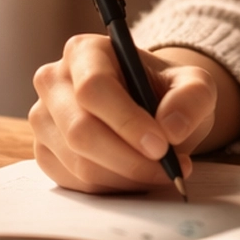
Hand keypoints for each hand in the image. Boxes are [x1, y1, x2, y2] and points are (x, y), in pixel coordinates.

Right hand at [29, 35, 218, 192]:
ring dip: (127, 177)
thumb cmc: (168, 92)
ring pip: (79, 163)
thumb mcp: (196, 85)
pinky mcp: (44, 153)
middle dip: (129, 159)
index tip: (161, 146)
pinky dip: (113, 188)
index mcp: (84, 51)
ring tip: (161, 172)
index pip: (93, 88)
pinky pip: (76, 183)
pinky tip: (137, 176)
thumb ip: (192, 98)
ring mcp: (44, 120)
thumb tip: (171, 128)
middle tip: (169, 169)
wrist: (154, 111)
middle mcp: (54, 82)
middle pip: (81, 131)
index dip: (127, 121)